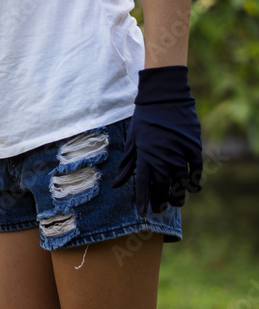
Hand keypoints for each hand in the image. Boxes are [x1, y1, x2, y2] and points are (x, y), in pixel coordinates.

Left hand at [112, 66, 202, 215]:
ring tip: (175, 203)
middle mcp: (162, 157)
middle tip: (160, 209)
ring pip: (180, 182)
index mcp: (144, 155)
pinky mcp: (193, 147)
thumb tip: (115, 183)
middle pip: (163, 186)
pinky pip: (195, 170)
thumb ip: (128, 164)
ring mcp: (179, 153)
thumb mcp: (132, 141)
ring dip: (178, 195)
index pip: (142, 184)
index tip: (142, 213)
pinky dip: (194, 181)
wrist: (164, 98)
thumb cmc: (145, 119)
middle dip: (161, 200)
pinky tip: (192, 189)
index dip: (142, 200)